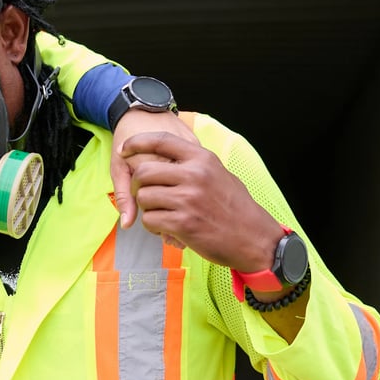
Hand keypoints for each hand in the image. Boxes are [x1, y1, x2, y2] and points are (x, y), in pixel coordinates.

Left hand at [119, 131, 285, 271]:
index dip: (137, 142)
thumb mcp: (221, 175)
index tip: (124, 149)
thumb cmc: (237, 208)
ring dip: (146, 209)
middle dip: (137, 185)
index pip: (161, 140)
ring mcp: (188, 199)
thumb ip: (196, 165)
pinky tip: (166, 229)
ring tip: (160, 216)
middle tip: (144, 196)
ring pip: (144, 198)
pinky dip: (153, 227)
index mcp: (202, 159)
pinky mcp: (183, 223)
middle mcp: (194, 175)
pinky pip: (150, 220)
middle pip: (144, 172)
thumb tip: (169, 158)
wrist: (254, 238)